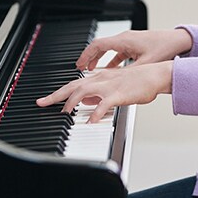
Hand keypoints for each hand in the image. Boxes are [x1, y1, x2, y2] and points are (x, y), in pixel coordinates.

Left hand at [35, 61, 173, 122]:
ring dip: (72, 102)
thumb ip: (98, 93)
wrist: (154, 75)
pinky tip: (90, 122)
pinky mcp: (119, 94)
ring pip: (84, 91)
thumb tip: (85, 101)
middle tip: (42, 103)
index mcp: (99, 78)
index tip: (44, 99)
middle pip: (73, 86)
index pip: (73, 84)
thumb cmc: (138, 81)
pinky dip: (95, 113)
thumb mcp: (114, 86)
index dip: (57, 92)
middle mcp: (101, 79)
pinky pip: (103, 104)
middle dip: (55, 95)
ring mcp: (109, 86)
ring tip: (66, 113)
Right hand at [76, 28, 192, 70]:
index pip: (98, 45)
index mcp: (124, 41)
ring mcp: (130, 41)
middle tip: (80, 68)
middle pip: (100, 46)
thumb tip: (115, 84)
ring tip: (91, 70)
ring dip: (100, 59)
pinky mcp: (135, 45)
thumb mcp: (145, 64)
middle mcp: (125, 38)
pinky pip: (118, 52)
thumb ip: (128, 74)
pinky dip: (111, 60)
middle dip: (89, 57)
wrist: (179, 40)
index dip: (86, 55)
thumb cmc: (165, 48)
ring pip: (109, 49)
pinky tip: (110, 70)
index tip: (78, 65)